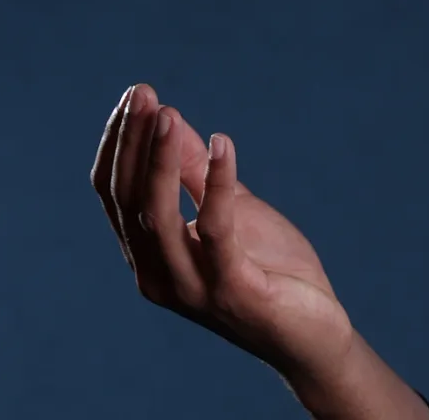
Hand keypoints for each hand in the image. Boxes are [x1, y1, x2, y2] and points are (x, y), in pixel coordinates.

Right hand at [91, 83, 356, 383]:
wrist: (313, 334)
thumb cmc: (271, 272)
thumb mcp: (232, 212)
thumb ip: (198, 175)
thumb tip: (172, 120)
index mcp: (149, 256)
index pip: (116, 194)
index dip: (120, 144)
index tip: (136, 95)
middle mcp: (157, 275)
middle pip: (128, 201)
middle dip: (133, 143)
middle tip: (143, 93)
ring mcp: (191, 287)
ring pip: (158, 216)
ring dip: (162, 160)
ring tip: (169, 114)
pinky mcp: (231, 290)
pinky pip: (217, 229)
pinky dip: (218, 184)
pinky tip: (225, 144)